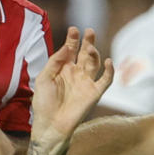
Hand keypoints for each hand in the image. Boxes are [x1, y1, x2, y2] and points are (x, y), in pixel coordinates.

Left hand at [30, 26, 113, 147]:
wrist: (50, 125)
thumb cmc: (44, 103)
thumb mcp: (44, 78)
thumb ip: (55, 61)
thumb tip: (67, 46)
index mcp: (63, 68)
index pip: (71, 49)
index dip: (73, 39)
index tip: (74, 29)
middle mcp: (76, 73)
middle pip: (85, 53)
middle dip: (88, 41)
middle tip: (89, 31)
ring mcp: (86, 82)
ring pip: (94, 63)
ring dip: (94, 54)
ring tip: (89, 48)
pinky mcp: (94, 93)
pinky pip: (105, 80)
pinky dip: (110, 71)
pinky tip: (108, 61)